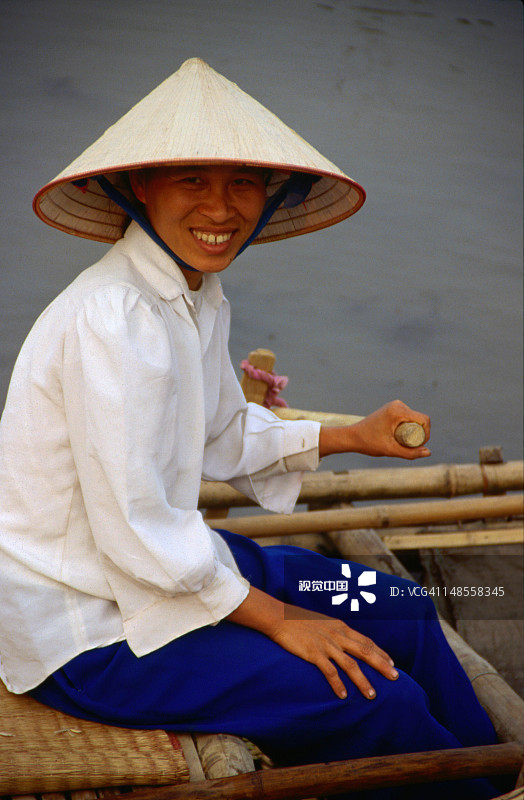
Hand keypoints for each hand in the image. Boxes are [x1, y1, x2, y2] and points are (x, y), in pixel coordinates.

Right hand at [270, 605, 398, 699]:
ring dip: (363, 680)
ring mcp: (326, 644)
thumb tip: (346, 643)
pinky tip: (344, 695)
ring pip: (350, 664)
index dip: (380, 652)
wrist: (280, 617)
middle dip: (381, 665)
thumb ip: (336, 632)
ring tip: (372, 695)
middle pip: (364, 651)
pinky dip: (338, 684)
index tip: (392, 663)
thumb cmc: (300, 621)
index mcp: (341, 627)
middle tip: (395, 678)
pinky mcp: (313, 653)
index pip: (366, 641)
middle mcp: (337, 635)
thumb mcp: (323, 623)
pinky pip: (329, 671)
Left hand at [319, 399, 430, 459]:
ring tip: (403, 443)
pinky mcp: (392, 409)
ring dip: (414, 431)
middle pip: (419, 419)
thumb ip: (410, 453)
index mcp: (398, 410)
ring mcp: (394, 405)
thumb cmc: (369, 443)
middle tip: (410, 447)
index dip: (427, 434)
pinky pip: (407, 417)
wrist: (352, 436)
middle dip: (419, 434)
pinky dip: (408, 427)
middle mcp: (398, 404)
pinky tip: (402, 437)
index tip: (420, 446)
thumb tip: (428, 452)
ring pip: (414, 419)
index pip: (423, 419)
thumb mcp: (390, 450)